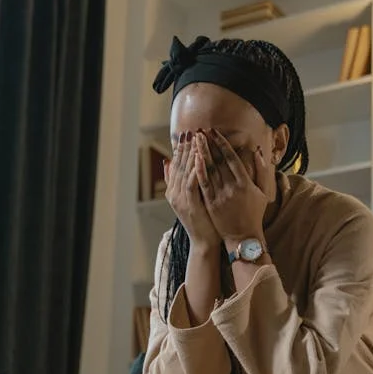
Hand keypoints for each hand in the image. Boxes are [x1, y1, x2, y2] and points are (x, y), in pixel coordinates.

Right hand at [166, 131, 219, 250]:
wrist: (204, 242)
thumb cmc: (203, 221)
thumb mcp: (191, 200)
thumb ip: (180, 183)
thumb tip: (168, 163)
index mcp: (174, 191)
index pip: (176, 165)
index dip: (181, 149)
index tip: (186, 135)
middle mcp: (174, 193)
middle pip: (179, 165)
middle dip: (185, 147)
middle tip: (190, 131)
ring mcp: (181, 199)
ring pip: (184, 171)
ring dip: (190, 153)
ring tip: (195, 138)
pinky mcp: (190, 204)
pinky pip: (192, 182)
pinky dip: (195, 168)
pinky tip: (200, 156)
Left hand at [193, 129, 274, 247]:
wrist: (243, 237)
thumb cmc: (254, 214)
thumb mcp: (263, 192)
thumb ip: (261, 171)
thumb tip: (257, 151)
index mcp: (245, 183)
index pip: (231, 158)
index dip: (221, 143)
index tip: (214, 132)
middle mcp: (232, 188)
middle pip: (218, 161)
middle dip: (208, 144)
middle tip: (200, 131)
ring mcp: (220, 196)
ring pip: (208, 170)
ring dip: (200, 153)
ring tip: (194, 141)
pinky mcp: (211, 204)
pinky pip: (203, 184)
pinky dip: (197, 171)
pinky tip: (192, 159)